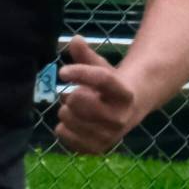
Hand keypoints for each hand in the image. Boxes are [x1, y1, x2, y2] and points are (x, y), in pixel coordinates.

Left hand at [55, 36, 138, 154]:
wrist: (127, 112)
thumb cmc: (109, 86)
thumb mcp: (101, 67)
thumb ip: (86, 55)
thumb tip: (75, 40)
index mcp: (124, 93)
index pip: (102, 79)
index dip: (80, 73)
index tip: (62, 72)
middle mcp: (120, 117)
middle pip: (80, 100)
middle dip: (71, 93)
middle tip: (74, 93)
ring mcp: (109, 136)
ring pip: (69, 117)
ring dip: (65, 109)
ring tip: (75, 107)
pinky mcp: (97, 148)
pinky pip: (65, 136)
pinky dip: (61, 127)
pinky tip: (70, 122)